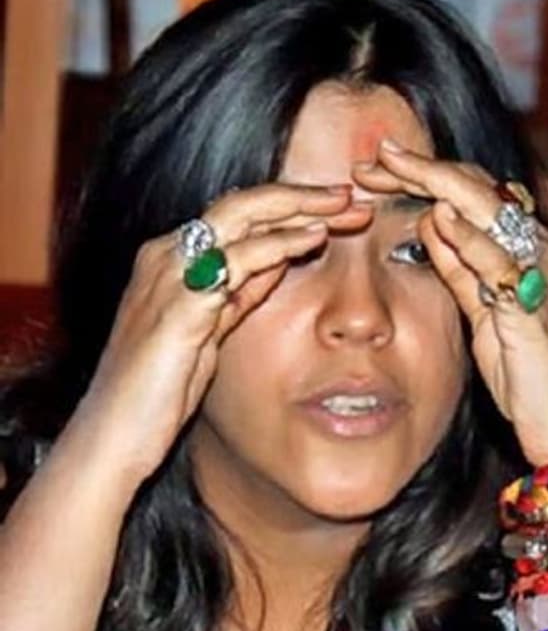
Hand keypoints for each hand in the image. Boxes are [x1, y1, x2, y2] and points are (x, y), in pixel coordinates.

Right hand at [63, 184, 369, 484]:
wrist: (113, 436)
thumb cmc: (158, 391)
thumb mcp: (209, 331)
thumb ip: (239, 293)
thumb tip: (278, 262)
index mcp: (170, 260)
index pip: (236, 215)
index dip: (288, 206)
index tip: (336, 206)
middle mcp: (164, 255)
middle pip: (242, 202)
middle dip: (301, 195)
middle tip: (351, 194)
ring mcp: (168, 275)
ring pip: (242, 217)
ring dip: (300, 209)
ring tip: (346, 207)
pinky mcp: (179, 305)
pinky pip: (238, 260)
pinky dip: (280, 244)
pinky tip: (314, 238)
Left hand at [353, 140, 547, 465]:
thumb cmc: (530, 374)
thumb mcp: (483, 313)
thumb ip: (460, 269)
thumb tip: (429, 224)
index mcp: (524, 247)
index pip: (471, 192)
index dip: (424, 173)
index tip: (378, 166)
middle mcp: (535, 248)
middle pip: (475, 187)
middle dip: (420, 166)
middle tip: (371, 156)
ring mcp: (537, 272)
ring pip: (487, 207)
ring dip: (435, 181)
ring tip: (392, 165)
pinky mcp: (531, 306)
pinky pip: (499, 261)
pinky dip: (468, 236)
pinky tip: (436, 217)